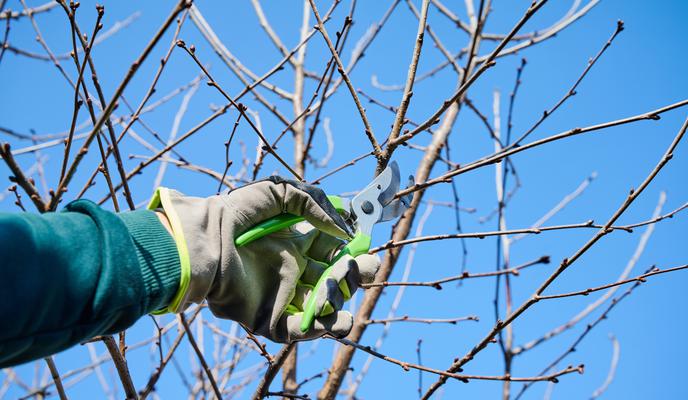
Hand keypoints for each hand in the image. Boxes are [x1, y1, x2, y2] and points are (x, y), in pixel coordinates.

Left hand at [151, 177, 379, 342]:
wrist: (206, 240)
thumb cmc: (237, 213)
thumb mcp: (278, 192)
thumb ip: (314, 203)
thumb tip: (342, 230)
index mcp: (296, 244)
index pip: (333, 253)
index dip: (351, 252)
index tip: (362, 247)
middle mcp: (293, 271)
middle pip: (334, 282)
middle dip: (354, 277)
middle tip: (362, 269)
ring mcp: (281, 296)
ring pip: (322, 308)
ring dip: (340, 304)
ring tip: (343, 294)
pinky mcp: (268, 318)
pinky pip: (299, 330)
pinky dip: (320, 328)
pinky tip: (337, 319)